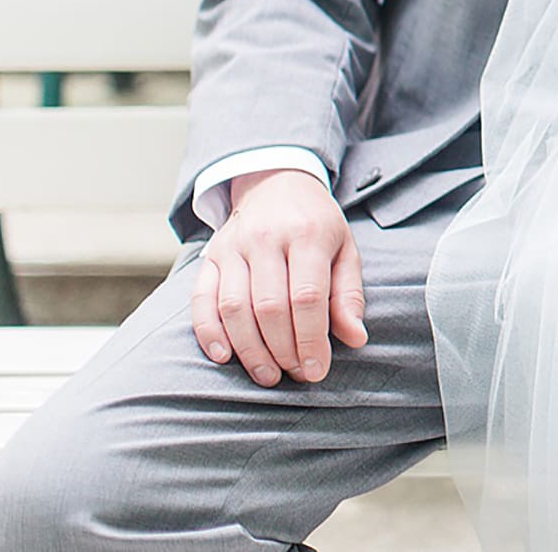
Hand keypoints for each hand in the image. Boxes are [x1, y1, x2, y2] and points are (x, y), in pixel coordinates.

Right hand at [189, 168, 366, 386]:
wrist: (276, 183)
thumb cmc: (317, 224)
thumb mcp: (345, 249)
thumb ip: (349, 294)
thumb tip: (356, 338)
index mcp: (308, 234)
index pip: (307, 297)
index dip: (311, 339)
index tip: (317, 370)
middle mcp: (267, 238)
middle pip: (269, 307)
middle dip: (283, 350)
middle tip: (295, 375)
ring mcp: (233, 247)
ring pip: (234, 307)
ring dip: (249, 349)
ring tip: (267, 374)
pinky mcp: (210, 257)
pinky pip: (201, 299)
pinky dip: (209, 332)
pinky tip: (224, 356)